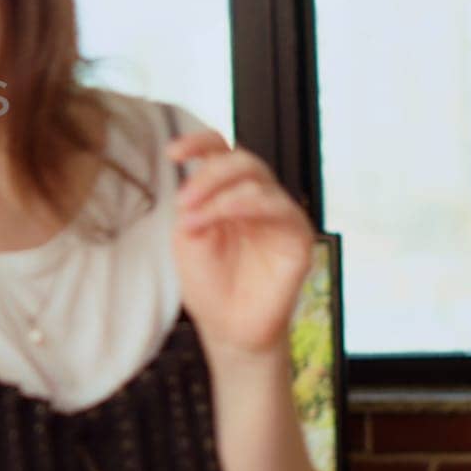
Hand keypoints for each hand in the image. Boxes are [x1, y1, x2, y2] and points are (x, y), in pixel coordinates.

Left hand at [168, 131, 313, 360]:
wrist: (228, 327)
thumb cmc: (209, 283)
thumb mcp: (187, 238)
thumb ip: (193, 205)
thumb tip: (196, 185)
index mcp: (227, 193)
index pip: (221, 153)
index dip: (199, 143)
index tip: (173, 151)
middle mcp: (255, 198)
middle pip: (241, 160)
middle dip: (209, 173)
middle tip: (184, 200)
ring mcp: (278, 215)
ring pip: (258, 179)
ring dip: (219, 192)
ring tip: (193, 217)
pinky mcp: (297, 235)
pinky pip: (277, 206)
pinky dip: (242, 205)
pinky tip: (217, 217)